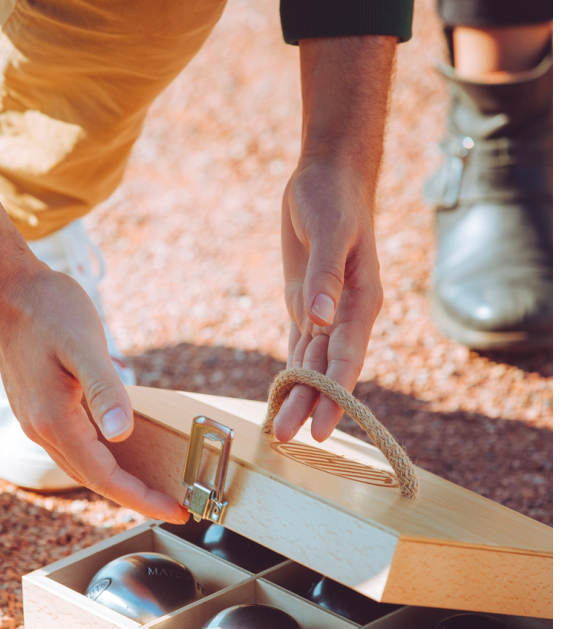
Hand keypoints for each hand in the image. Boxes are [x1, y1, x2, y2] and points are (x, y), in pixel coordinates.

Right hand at [0, 261, 187, 522]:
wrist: (3, 289)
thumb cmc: (46, 310)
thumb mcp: (84, 344)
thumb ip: (105, 390)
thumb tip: (123, 433)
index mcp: (54, 420)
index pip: (103, 477)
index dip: (141, 498)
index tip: (175, 512)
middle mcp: (41, 428)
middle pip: (93, 480)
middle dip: (135, 497)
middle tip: (175, 507)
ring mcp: (36, 420)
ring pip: (81, 467)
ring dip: (117, 482)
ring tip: (153, 488)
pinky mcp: (38, 409)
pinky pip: (73, 449)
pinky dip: (100, 461)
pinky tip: (119, 454)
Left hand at [273, 36, 394, 443]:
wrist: (328, 178)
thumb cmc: (333, 199)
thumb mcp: (330, 230)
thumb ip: (326, 276)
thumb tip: (318, 320)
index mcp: (362, 302)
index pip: (347, 358)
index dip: (335, 394)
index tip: (322, 427)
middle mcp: (347, 315)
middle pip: (328, 370)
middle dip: (309, 405)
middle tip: (285, 438)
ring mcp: (326, 313)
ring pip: (311, 365)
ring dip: (297, 396)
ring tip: (279, 430)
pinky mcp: (306, 305)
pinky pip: (299, 348)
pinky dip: (291, 373)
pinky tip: (282, 397)